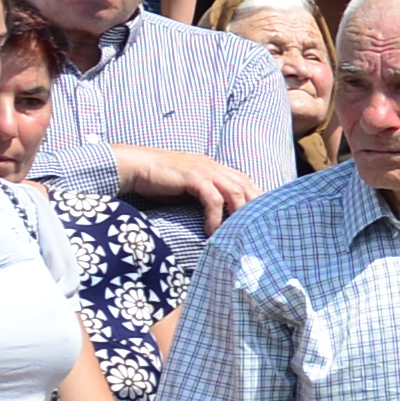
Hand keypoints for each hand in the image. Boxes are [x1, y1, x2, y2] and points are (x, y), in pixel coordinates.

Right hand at [114, 144, 264, 222]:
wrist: (135, 166)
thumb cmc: (159, 181)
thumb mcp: (188, 188)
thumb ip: (205, 196)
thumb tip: (218, 218)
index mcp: (215, 167)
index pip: (245, 181)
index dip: (257, 197)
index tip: (264, 217)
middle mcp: (214, 166)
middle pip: (246, 186)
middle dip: (255, 208)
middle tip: (257, 230)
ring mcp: (205, 170)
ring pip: (235, 192)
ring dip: (238, 215)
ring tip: (236, 234)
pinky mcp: (193, 177)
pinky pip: (213, 199)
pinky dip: (216, 217)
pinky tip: (212, 231)